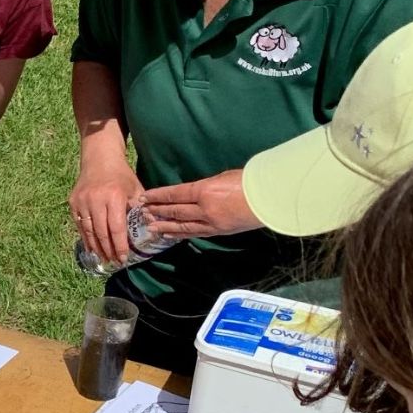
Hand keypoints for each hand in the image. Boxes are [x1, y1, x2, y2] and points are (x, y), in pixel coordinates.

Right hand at [70, 158, 140, 264]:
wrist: (99, 159)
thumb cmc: (121, 176)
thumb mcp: (135, 189)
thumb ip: (141, 208)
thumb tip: (150, 228)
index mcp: (114, 197)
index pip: (116, 228)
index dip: (119, 246)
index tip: (123, 259)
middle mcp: (95, 200)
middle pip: (101, 233)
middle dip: (108, 250)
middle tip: (114, 262)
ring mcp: (82, 202)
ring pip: (88, 231)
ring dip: (96, 247)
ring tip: (104, 258)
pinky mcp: (73, 203)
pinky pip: (80, 225)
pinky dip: (86, 238)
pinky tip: (92, 248)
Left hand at [140, 170, 256, 239]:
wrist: (269, 198)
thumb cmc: (250, 181)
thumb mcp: (223, 177)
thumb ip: (206, 186)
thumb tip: (195, 192)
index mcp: (204, 190)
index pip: (175, 194)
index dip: (158, 196)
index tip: (144, 197)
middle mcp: (204, 208)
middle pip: (175, 211)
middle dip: (157, 211)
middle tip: (142, 213)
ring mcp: (210, 222)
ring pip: (182, 226)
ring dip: (165, 227)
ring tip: (151, 228)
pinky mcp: (218, 232)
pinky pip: (195, 233)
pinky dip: (182, 234)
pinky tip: (172, 235)